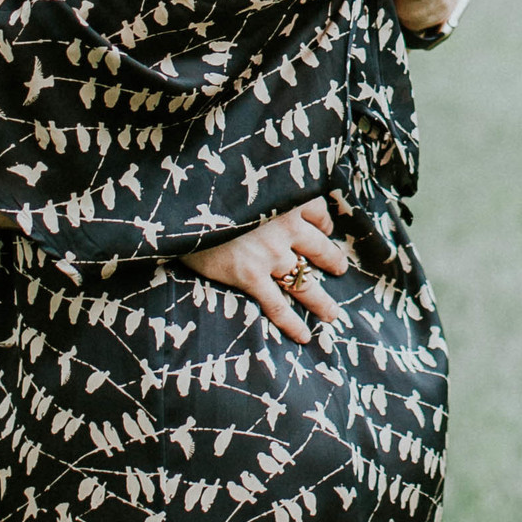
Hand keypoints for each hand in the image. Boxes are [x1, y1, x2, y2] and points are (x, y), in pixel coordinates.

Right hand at [183, 197, 348, 343]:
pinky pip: (276, 303)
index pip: (317, 213)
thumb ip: (263, 194)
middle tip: (340, 270)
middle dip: (332, 262)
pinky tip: (302, 335)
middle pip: (319, 249)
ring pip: (304, 281)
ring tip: (331, 314)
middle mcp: (284, 226)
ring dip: (321, 300)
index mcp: (285, 199)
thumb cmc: (211, 191)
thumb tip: (270, 203)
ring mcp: (269, 253)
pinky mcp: (248, 274)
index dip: (322, 224)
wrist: (181, 203)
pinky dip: (291, 322)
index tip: (322, 230)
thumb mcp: (243, 185)